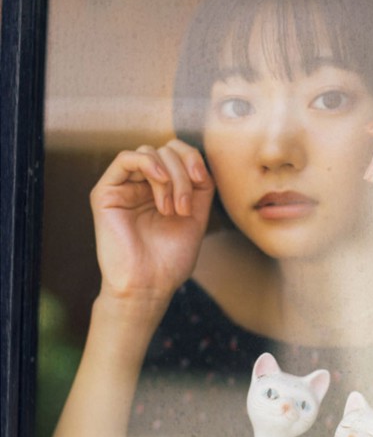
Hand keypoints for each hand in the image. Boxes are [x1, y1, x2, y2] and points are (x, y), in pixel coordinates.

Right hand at [90, 139, 213, 302]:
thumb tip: (199, 161)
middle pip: (166, 150)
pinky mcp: (106, 193)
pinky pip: (125, 159)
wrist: (148, 286)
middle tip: (184, 208)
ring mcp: (124, 188)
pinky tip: (160, 180)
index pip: (178, 154)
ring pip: (150, 152)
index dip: (193, 159)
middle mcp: (142, 185)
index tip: (202, 181)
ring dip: (170, 177)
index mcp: (163, 190)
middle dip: (183, 174)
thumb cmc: (170, 259)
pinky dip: (148, 163)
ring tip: (172, 209)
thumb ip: (200, 186)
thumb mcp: (197, 216)